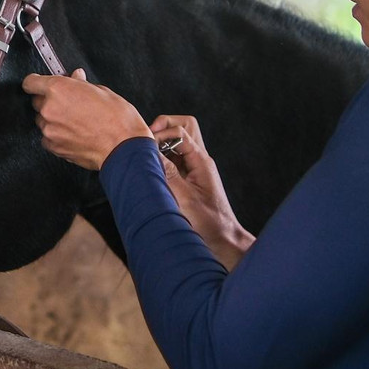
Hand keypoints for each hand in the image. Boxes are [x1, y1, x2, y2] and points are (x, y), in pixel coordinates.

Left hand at [22, 69, 151, 170]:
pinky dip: (57, 135)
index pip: (31, 82)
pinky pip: (48, 137)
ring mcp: (50, 129)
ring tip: (75, 121)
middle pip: (37, 102)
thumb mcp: (101, 91)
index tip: (39, 84)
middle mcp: (50, 108)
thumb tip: (75, 78)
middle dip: (50, 101)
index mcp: (59, 89)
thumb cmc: (117, 119)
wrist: (123, 148)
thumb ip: (81, 84)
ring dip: (53, 119)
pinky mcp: (54, 146)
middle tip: (69, 103)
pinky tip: (74, 133)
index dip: (36, 82)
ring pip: (43, 120)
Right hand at [150, 115, 254, 269]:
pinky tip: (150, 169)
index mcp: (201, 161)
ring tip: (146, 154)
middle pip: (184, 126)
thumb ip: (166, 173)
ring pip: (178, 141)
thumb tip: (148, 151)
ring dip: (162, 143)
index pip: (180, 131)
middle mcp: (199, 160)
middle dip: (164, 127)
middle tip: (147, 139)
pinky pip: (174, 158)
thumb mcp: (183, 198)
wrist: (223, 241)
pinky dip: (161, 157)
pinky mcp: (188, 179)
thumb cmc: (208, 224)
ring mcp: (194, 168)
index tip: (145, 147)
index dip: (160, 134)